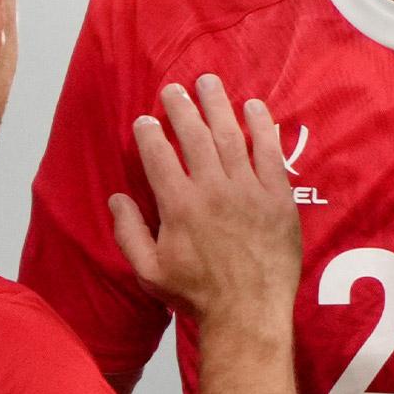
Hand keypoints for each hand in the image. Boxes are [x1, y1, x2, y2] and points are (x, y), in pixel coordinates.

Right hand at [109, 75, 302, 327]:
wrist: (248, 311)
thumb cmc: (196, 293)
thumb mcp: (149, 270)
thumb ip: (129, 232)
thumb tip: (116, 198)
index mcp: (179, 205)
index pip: (159, 156)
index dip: (149, 134)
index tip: (144, 119)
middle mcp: (212, 189)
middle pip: (195, 136)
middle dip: (181, 108)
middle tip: (173, 89)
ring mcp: (247, 189)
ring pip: (230, 135)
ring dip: (218, 105)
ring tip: (208, 82)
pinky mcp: (277, 195)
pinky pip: (270, 151)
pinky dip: (261, 126)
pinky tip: (254, 106)